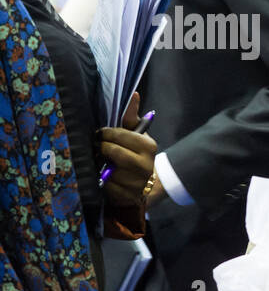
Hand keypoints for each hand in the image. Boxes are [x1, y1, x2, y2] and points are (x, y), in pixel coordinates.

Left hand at [97, 93, 157, 208]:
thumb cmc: (136, 154)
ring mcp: (138, 183)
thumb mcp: (136, 135)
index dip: (105, 134)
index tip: (100, 135)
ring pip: (109, 171)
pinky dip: (103, 183)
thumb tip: (134, 94)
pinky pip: (108, 187)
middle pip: (113, 152)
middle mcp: (146, 164)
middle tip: (97, 148)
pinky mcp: (128, 196)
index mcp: (148, 146)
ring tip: (101, 163)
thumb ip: (131, 116)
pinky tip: (105, 178)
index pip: (119, 135)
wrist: (147, 185)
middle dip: (102, 149)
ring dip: (101, 167)